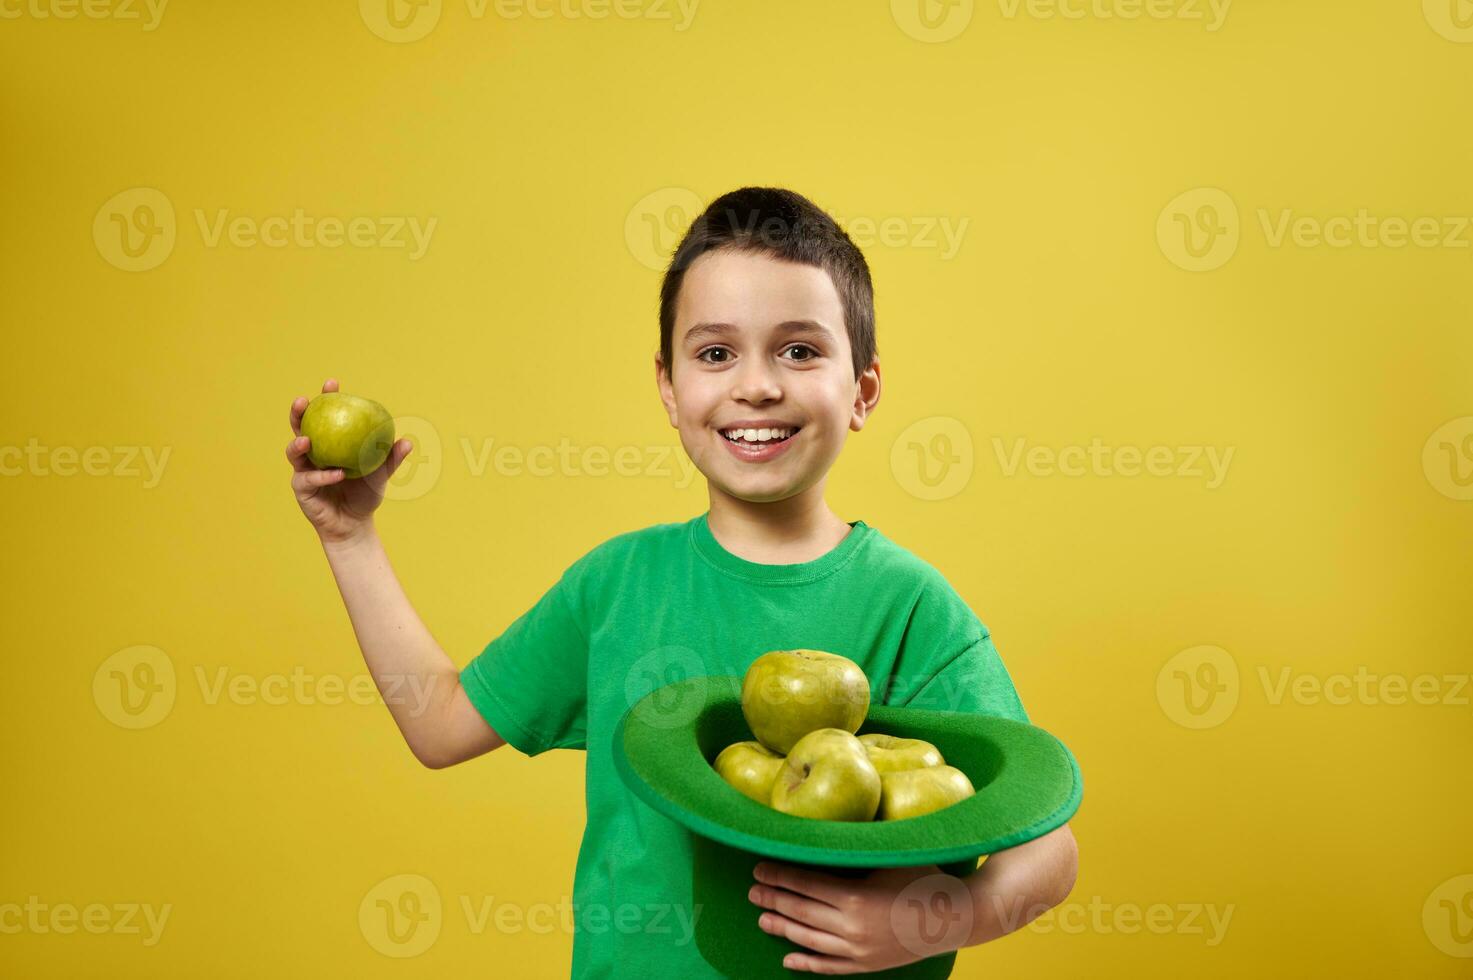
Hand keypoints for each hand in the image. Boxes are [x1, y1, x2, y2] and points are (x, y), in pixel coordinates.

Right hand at [286, 377, 413, 544]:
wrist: (355, 524)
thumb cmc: (366, 495)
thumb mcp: (381, 475)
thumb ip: (391, 459)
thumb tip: (407, 441)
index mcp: (330, 443)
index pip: (325, 415)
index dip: (326, 398)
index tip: (332, 384)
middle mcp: (313, 453)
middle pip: (300, 427)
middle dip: (299, 412)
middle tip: (304, 401)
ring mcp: (303, 470)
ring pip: (295, 452)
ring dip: (299, 443)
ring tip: (307, 440)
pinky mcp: (301, 489)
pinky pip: (309, 479)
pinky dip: (323, 476)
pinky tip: (336, 474)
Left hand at [749, 860, 973, 973]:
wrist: (958, 917)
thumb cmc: (925, 877)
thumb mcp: (889, 857)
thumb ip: (856, 847)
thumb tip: (827, 824)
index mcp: (855, 898)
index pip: (805, 885)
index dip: (779, 876)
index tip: (758, 868)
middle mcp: (852, 928)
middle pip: (801, 912)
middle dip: (773, 899)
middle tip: (752, 890)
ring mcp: (859, 951)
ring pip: (809, 940)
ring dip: (783, 928)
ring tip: (761, 918)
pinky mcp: (868, 965)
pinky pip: (829, 966)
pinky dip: (806, 963)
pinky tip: (788, 960)